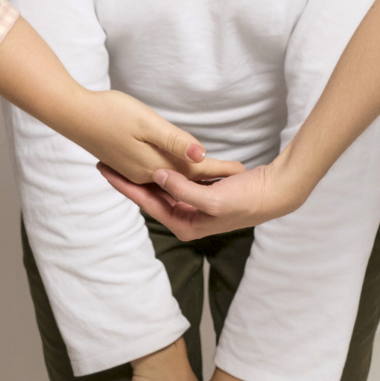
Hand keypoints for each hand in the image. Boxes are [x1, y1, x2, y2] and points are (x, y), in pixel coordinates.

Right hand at [74, 89, 245, 185]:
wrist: (71, 112)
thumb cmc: (109, 111)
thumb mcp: (147, 123)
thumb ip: (175, 142)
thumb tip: (201, 157)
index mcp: (152, 167)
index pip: (194, 172)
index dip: (219, 169)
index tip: (243, 170)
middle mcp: (144, 174)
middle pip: (184, 179)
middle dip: (209, 178)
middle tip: (237, 176)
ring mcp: (133, 171)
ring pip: (171, 178)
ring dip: (192, 178)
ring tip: (217, 177)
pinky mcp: (125, 163)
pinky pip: (157, 174)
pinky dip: (174, 174)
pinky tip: (180, 171)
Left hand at [98, 154, 290, 238]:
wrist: (276, 192)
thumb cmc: (248, 199)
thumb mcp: (213, 198)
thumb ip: (183, 189)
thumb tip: (157, 176)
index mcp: (185, 225)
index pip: (147, 203)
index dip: (125, 186)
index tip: (105, 170)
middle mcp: (186, 217)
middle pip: (150, 196)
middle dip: (129, 179)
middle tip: (104, 162)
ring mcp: (194, 205)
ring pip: (162, 187)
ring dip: (144, 172)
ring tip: (121, 157)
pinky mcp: (202, 193)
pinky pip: (177, 180)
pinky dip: (166, 169)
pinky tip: (151, 156)